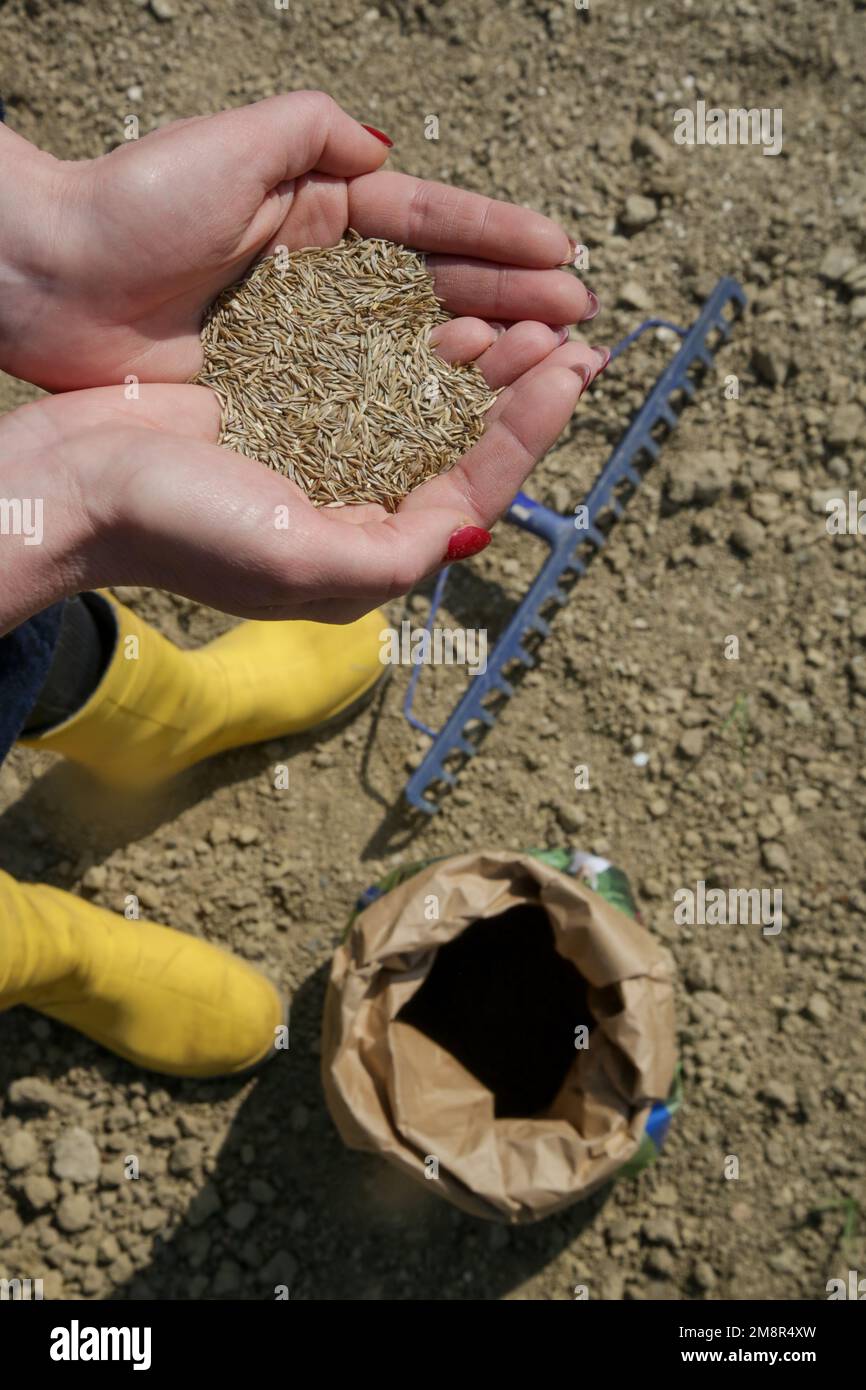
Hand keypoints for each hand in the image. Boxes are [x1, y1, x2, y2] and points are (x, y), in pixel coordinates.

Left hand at [0, 93, 596, 391]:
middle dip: (514, 302)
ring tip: (547, 363)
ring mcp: (312, 338)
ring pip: (416, 347)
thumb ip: (316, 134)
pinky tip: (470, 409)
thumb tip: (386, 154)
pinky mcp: (287, 390)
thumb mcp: (233, 147)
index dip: (500, 239)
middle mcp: (327, 277)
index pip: (431, 223)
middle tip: (578, 322)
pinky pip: (371, 396)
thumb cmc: (133, 206)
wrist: (49, 282)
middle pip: (439, 290)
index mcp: (322, 209)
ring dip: (485, 355)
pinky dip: (424, 403)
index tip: (563, 257)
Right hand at [0, 334, 605, 631]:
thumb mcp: (302, 560)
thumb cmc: (181, 530)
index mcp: (369, 552)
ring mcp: (324, 457)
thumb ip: (397, 553)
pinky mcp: (289, 411)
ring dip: (477, 363)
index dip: (530, 430)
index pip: (474, 490)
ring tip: (523, 313)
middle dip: (518, 389)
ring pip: (425, 405)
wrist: (76, 486)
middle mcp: (356, 508)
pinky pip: (373, 375)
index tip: (575, 368)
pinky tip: (442, 314)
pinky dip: (413, 347)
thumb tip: (477, 533)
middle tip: (571, 329)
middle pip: (460, 444)